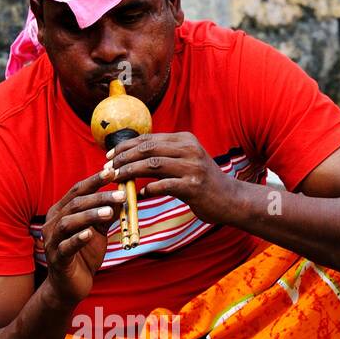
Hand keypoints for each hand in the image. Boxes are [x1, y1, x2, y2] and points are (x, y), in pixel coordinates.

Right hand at [42, 170, 124, 306]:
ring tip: (109, 212)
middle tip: (121, 194)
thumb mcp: (98, 231)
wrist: (71, 286)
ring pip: (68, 223)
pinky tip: (89, 234)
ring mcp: (52, 241)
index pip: (78, 190)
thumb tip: (124, 196)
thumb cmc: (84, 255)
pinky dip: (77, 239)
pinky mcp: (57, 259)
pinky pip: (66, 247)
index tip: (113, 171)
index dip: (95, 180)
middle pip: (75, 204)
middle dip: (99, 197)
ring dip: (90, 215)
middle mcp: (53, 223)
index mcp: (62, 211)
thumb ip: (108, 214)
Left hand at [102, 132, 236, 225]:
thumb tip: (132, 160)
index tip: (109, 156)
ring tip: (116, 179)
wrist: (231, 199)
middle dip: (123, 158)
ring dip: (130, 172)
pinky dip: (147, 190)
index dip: (125, 146)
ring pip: (152, 165)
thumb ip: (163, 159)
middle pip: (147, 149)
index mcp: (185, 140)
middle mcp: (189, 149)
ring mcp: (192, 167)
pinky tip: (138, 195)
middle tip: (108, 168)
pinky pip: (164, 186)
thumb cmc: (204, 183)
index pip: (148, 139)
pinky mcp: (193, 186)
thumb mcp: (185, 163)